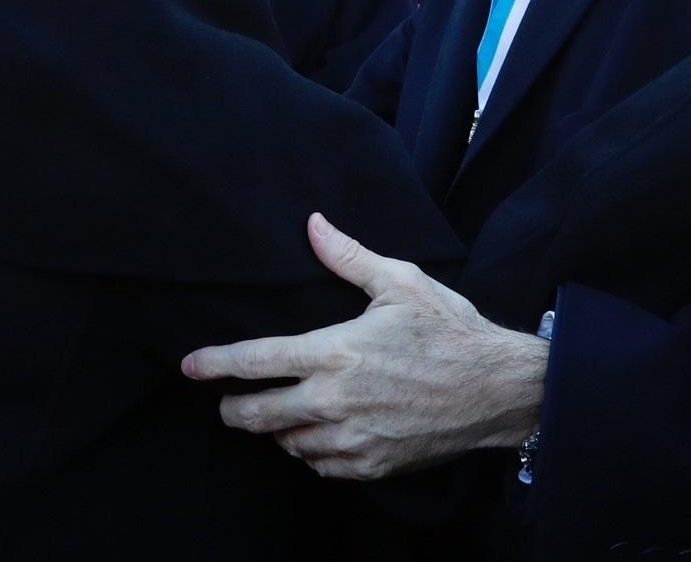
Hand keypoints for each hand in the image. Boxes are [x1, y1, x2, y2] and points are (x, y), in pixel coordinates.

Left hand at [182, 213, 546, 479]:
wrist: (500, 388)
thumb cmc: (451, 329)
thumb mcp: (401, 282)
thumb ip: (348, 257)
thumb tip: (313, 225)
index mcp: (336, 350)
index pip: (257, 361)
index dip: (216, 365)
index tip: (190, 367)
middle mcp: (335, 399)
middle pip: (258, 414)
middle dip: (234, 410)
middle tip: (228, 405)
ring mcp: (352, 437)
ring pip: (288, 443)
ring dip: (278, 430)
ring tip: (283, 415)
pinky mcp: (371, 464)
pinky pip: (321, 464)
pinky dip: (312, 451)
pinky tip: (320, 435)